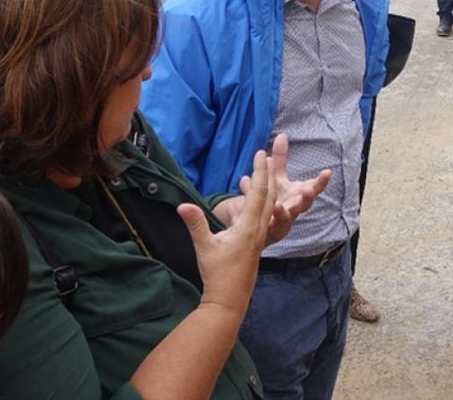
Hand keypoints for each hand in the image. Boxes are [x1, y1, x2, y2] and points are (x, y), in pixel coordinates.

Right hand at [179, 148, 275, 315]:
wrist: (230, 298)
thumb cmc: (217, 274)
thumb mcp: (204, 247)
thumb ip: (196, 224)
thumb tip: (182, 204)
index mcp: (249, 226)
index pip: (258, 192)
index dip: (260, 171)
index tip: (262, 154)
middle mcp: (259, 228)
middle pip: (269, 195)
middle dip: (269, 173)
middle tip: (269, 154)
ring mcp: (260, 235)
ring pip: (269, 204)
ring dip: (269, 185)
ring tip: (268, 169)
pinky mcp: (258, 241)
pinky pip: (265, 214)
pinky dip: (265, 199)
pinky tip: (259, 197)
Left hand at [213, 134, 331, 246]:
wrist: (259, 226)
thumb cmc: (274, 199)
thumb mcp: (277, 177)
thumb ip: (280, 158)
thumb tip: (282, 135)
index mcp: (298, 195)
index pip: (314, 187)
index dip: (321, 181)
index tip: (328, 172)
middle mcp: (294, 208)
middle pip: (304, 204)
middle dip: (308, 196)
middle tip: (308, 189)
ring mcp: (283, 222)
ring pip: (286, 218)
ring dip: (284, 212)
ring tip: (279, 207)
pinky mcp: (268, 232)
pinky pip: (265, 225)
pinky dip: (257, 221)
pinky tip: (250, 215)